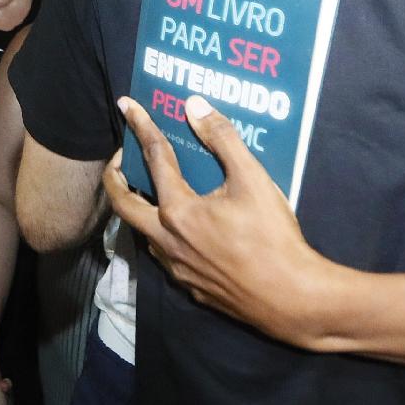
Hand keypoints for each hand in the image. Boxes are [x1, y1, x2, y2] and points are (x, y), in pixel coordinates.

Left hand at [104, 95, 330, 347]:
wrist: (290, 298)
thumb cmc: (272, 236)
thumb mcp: (252, 179)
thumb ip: (222, 139)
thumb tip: (195, 106)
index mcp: (178, 210)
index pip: (154, 158)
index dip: (142, 128)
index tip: (128, 106)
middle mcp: (167, 240)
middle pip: (123, 204)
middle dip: (114, 176)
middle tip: (120, 158)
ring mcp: (176, 267)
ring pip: (142, 233)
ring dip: (139, 208)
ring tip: (151, 190)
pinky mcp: (190, 286)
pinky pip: (164, 254)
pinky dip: (161, 233)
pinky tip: (182, 228)